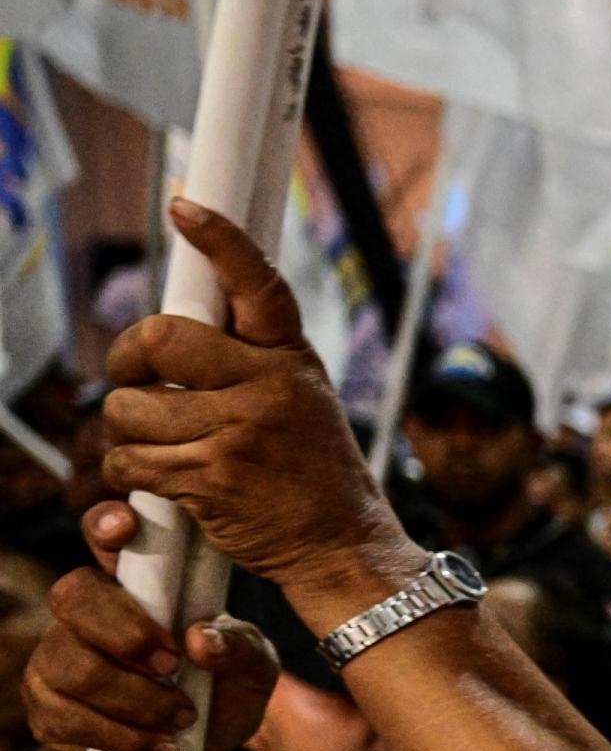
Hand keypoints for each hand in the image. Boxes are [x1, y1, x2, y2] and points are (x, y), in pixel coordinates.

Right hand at [23, 502, 277, 750]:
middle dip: (125, 632)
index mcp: (139, 585)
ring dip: (136, 698)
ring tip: (182, 718)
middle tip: (172, 665)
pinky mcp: (46, 707)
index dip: (107, 525)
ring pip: (73, 663)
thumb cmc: (219, 698)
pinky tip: (159, 744)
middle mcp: (88, 612)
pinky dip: (124, 736)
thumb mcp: (254, 673)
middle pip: (73, 595)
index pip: (107, 535)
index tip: (125, 530)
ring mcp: (57, 657)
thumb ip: (243, 649)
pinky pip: (69, 715)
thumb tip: (201, 638)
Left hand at [101, 200, 418, 618]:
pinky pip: (129, 460)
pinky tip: (165, 482)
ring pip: (130, 407)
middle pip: (160, 338)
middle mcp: (270, 387)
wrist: (343, 545)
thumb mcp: (302, 400)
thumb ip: (249, 363)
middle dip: (127, 359)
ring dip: (128, 432)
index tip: (184, 205)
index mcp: (291, 359)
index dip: (219, 240)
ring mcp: (241, 431)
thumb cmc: (311, 472)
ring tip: (166, 448)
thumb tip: (173, 333)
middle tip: (134, 377)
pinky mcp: (212, 477)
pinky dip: (131, 474)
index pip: (258, 284)